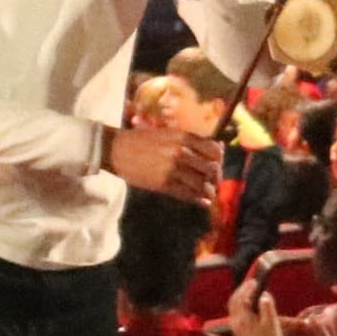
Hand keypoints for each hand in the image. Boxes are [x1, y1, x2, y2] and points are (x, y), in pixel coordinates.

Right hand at [107, 124, 225, 204]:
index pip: (214, 150)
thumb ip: (191, 140)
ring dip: (209, 190)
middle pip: (212, 168)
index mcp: (183, 137)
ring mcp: (173, 169)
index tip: (216, 165)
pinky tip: (203, 201)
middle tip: (213, 182)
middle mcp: (181, 152)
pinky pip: (188, 194)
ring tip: (208, 193)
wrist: (117, 150)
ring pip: (202, 184)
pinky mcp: (164, 184)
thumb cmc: (142, 140)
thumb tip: (218, 146)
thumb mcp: (168, 134)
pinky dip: (199, 199)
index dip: (219, 160)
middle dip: (216, 177)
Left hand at [225, 261, 285, 335]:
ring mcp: (237, 330)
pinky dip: (242, 308)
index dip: (247, 287)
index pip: (240, 297)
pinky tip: (251, 310)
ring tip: (250, 294)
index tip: (254, 280)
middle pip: (234, 302)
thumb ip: (267, 307)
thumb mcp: (272, 324)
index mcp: (243, 318)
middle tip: (250, 284)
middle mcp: (236, 323)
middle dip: (241, 291)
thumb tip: (264, 295)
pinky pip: (237, 317)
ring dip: (241, 299)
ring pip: (234, 310)